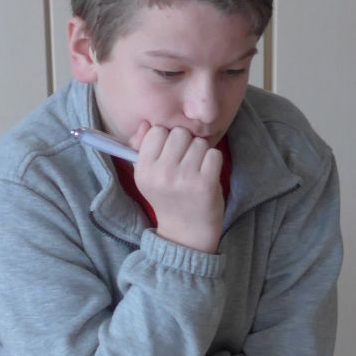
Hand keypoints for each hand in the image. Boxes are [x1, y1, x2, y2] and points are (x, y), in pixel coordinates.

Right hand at [129, 122, 223, 252]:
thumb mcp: (147, 176)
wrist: (185, 233)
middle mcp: (161, 173)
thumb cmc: (168, 199)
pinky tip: (207, 175)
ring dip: (201, 153)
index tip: (170, 155)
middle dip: (186, 144)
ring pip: (198, 142)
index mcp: (143, 169)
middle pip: (180, 133)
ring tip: (196, 171)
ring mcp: (184, 178)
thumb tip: (145, 122)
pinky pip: (214, 154)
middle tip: (185, 163)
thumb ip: (141, 147)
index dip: (166, 139)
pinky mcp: (205, 183)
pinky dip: (214, 162)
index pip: (157, 131)